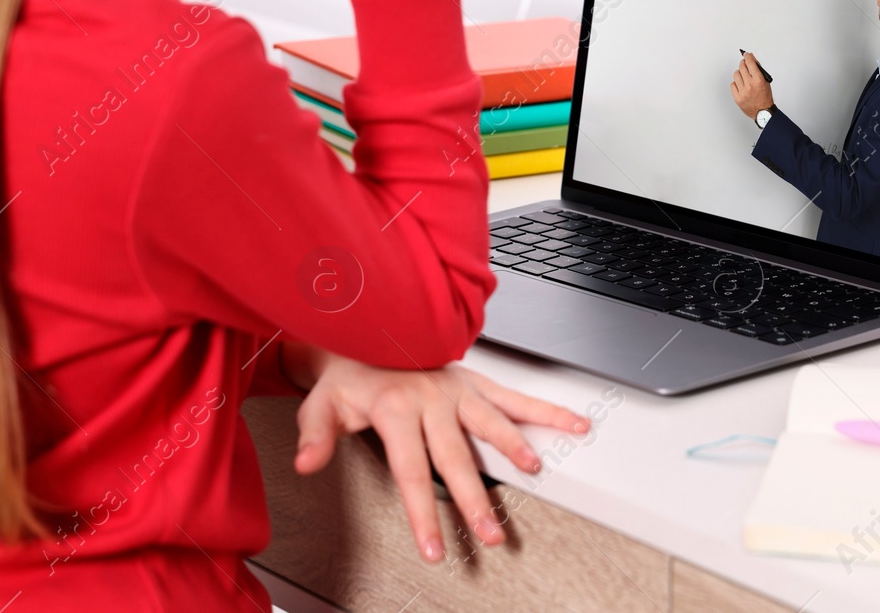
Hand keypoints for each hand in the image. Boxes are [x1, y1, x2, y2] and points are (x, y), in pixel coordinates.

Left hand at [282, 345, 589, 563]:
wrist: (372, 329)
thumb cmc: (351, 373)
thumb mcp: (322, 402)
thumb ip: (316, 434)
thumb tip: (307, 462)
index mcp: (395, 409)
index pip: (410, 471)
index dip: (421, 514)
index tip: (433, 549)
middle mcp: (431, 399)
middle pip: (455, 457)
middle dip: (473, 499)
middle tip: (489, 533)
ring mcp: (458, 390)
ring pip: (491, 424)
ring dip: (514, 448)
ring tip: (533, 472)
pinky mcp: (477, 384)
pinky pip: (515, 398)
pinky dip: (546, 410)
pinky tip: (573, 423)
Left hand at [731, 51, 772, 118]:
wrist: (763, 112)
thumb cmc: (765, 97)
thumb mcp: (765, 81)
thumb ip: (758, 69)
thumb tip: (752, 59)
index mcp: (758, 80)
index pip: (750, 63)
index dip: (747, 57)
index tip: (746, 54)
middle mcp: (750, 85)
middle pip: (741, 67)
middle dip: (743, 64)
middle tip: (744, 65)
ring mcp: (743, 91)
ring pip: (736, 75)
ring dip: (739, 73)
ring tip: (744, 77)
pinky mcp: (737, 97)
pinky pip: (733, 85)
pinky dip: (736, 83)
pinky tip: (741, 85)